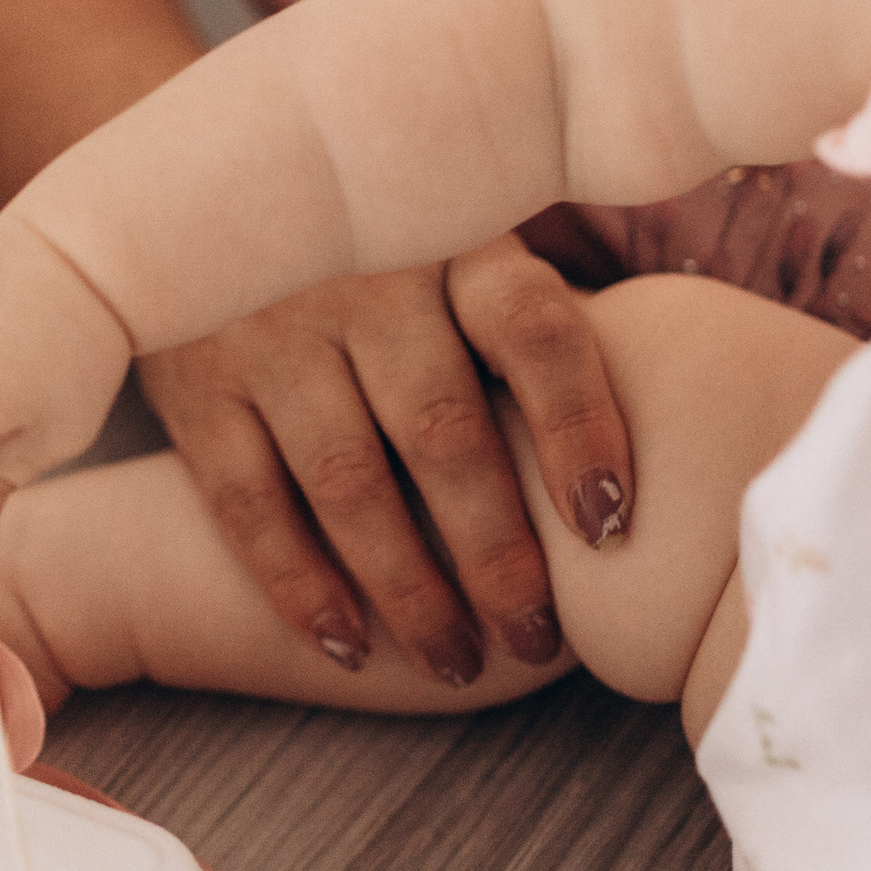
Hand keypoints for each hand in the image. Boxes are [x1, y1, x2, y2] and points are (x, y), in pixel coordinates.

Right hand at [137, 241, 634, 683]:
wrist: (194, 209)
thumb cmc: (377, 264)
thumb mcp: (454, 248)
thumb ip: (531, 320)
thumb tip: (676, 437)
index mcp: (452, 243)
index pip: (536, 331)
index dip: (579, 430)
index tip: (611, 529)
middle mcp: (360, 280)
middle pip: (445, 431)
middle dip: (499, 554)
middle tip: (538, 639)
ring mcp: (268, 332)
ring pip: (349, 483)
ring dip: (410, 590)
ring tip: (461, 662)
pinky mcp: (194, 389)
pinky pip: (249, 504)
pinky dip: (300, 585)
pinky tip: (351, 645)